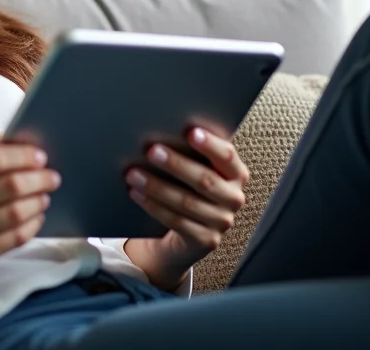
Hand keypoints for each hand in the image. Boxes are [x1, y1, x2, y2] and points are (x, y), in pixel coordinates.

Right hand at [0, 129, 61, 280]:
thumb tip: (0, 135)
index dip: (21, 155)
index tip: (38, 155)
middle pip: (9, 185)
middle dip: (38, 178)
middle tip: (52, 175)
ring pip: (16, 212)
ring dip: (38, 200)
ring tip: (44, 194)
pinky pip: (16, 238)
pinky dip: (33, 224)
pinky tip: (35, 215)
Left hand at [123, 127, 248, 289]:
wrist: (183, 233)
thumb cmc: (186, 188)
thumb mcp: (192, 169)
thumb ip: (188, 152)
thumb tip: (160, 128)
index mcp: (236, 174)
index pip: (227, 156)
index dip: (210, 144)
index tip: (190, 132)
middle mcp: (234, 198)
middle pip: (205, 180)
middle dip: (176, 164)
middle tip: (151, 151)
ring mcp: (222, 221)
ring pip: (187, 202)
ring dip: (157, 186)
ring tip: (133, 173)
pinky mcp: (206, 240)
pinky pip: (177, 221)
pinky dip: (154, 206)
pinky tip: (136, 194)